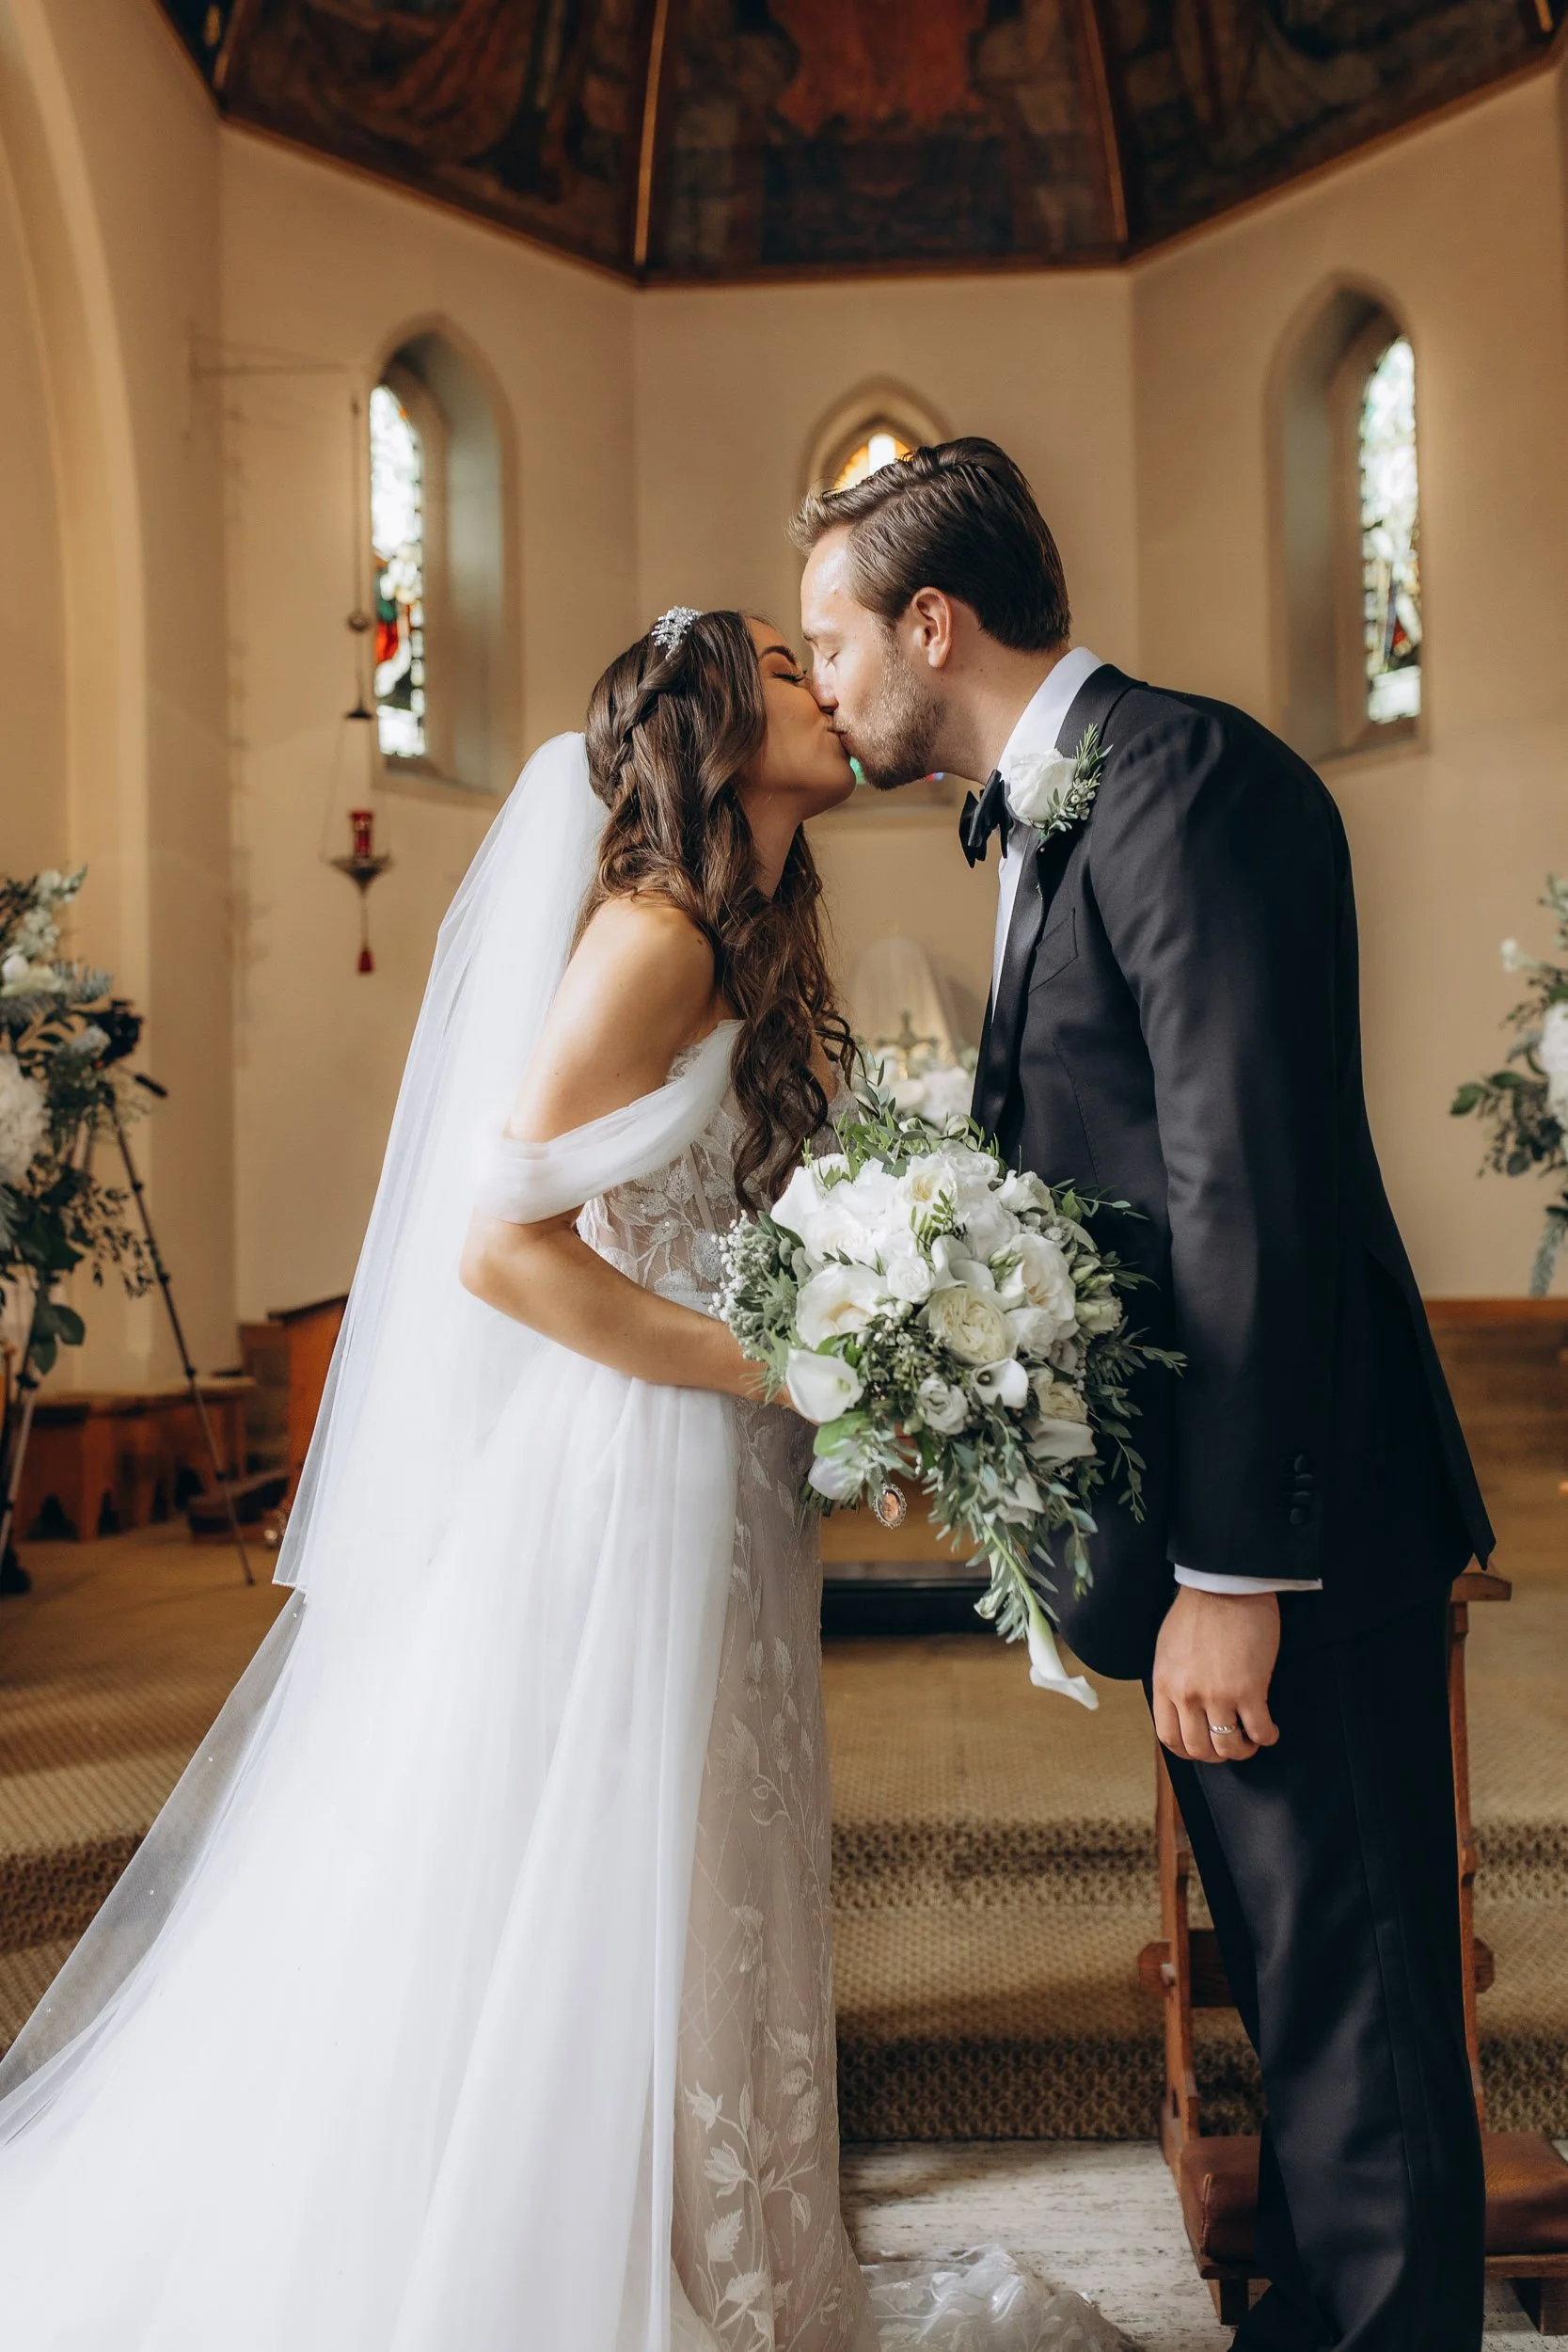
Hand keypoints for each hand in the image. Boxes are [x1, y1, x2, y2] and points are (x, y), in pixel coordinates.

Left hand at [1152, 1585, 1280, 1763]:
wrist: (1225, 1586)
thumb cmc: (1198, 1611)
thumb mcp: (1169, 1649)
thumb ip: (1173, 1680)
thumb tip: (1183, 1705)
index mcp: (1165, 1684)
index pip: (1169, 1737)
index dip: (1188, 1751)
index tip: (1201, 1749)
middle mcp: (1187, 1695)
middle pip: (1199, 1748)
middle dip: (1216, 1754)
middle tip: (1230, 1746)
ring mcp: (1218, 1695)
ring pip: (1229, 1746)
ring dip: (1242, 1750)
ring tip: (1251, 1741)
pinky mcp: (1250, 1690)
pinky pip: (1259, 1731)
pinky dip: (1267, 1737)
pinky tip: (1270, 1731)